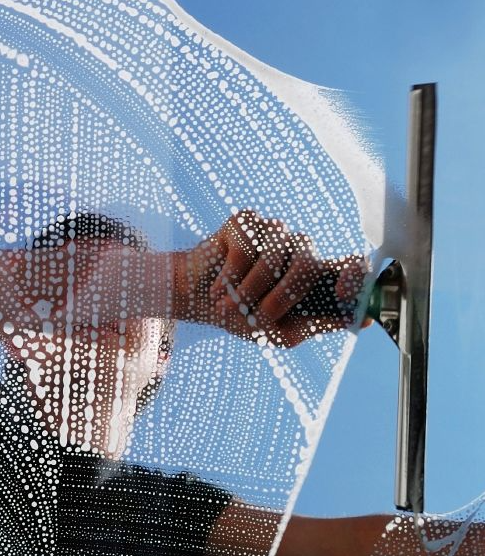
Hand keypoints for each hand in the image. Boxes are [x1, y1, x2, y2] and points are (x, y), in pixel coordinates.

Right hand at [178, 210, 364, 346]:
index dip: (355, 275)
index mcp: (316, 275)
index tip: (343, 293)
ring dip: (248, 290)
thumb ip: (316, 325)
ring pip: (273, 257)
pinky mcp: (246, 222)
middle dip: (283, 297)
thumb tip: (359, 320)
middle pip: (309, 264)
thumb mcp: (280, 332)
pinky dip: (229, 275)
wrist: (196, 300)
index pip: (352, 265)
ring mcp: (273, 232)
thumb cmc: (241, 316)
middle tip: (259, 317)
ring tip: (229, 305)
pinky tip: (219, 286)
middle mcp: (300, 249)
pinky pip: (245, 248)